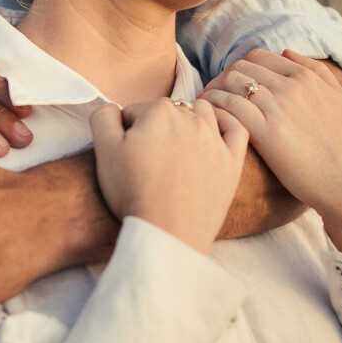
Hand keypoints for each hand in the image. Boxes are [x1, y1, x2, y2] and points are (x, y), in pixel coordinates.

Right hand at [90, 99, 247, 254]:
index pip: (135, 111)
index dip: (126, 132)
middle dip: (156, 127)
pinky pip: (237, 130)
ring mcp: (215, 140)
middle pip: (168, 111)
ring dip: (190, 119)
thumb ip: (104, 116)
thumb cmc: (133, 193)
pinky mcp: (232, 162)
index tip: (126, 155)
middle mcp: (190, 119)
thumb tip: (115, 109)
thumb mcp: (104, 150)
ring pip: (203, 112)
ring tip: (178, 144)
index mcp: (159, 112)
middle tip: (148, 158)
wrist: (168, 233)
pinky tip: (215, 133)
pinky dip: (227, 124)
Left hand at [202, 50, 341, 255]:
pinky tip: (208, 118)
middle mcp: (291, 87)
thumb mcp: (341, 100)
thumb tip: (287, 53)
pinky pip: (228, 107)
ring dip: (212, 91)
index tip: (229, 82)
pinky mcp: (266, 132)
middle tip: (211, 94)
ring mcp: (278, 108)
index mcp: (307, 78)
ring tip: (203, 106)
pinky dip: (213, 107)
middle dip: (221, 77)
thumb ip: (318, 72)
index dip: (239, 67)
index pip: (258, 57)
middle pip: (240, 68)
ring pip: (230, 83)